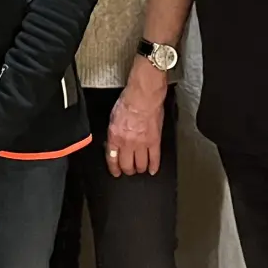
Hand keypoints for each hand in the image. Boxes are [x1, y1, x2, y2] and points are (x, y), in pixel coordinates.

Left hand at [107, 59, 166, 176]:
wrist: (143, 96)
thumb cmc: (128, 102)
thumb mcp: (113, 118)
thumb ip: (113, 133)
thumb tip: (113, 142)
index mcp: (115, 136)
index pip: (112, 158)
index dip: (114, 168)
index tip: (115, 171)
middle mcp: (128, 143)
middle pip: (127, 164)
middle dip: (127, 170)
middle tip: (128, 170)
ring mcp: (142, 144)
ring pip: (141, 165)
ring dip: (139, 169)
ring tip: (139, 169)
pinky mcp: (155, 141)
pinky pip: (155, 159)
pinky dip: (154, 167)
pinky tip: (152, 170)